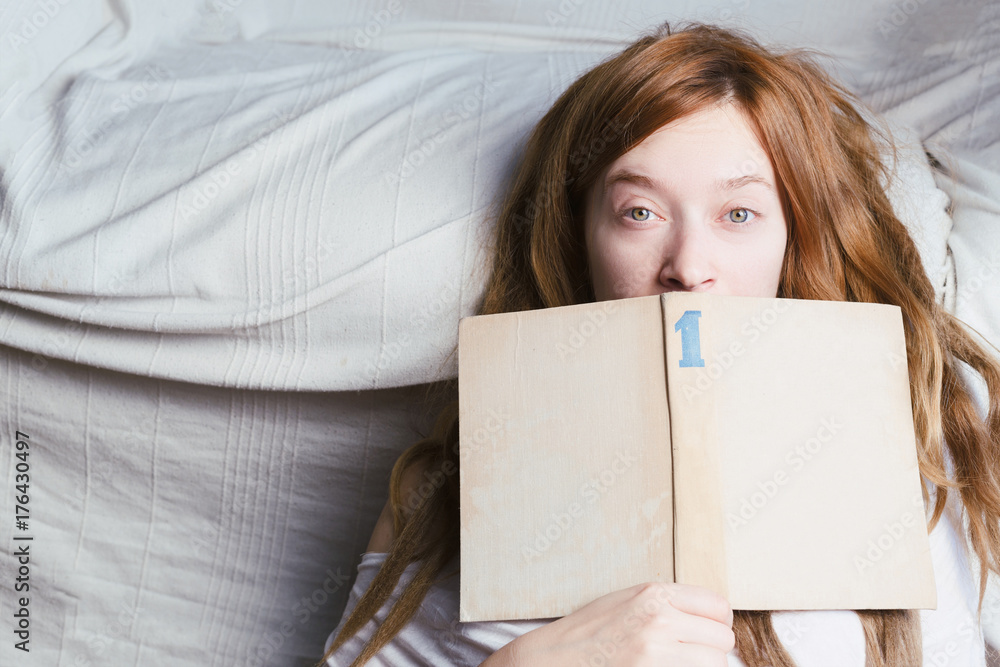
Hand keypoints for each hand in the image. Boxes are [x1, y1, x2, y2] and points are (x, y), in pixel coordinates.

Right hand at [482, 582, 733, 665]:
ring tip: (678, 664)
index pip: (719, 607)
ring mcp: (657, 656)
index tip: (706, 633)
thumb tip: (709, 614)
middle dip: (710, 649)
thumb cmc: (586, 633)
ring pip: (714, 664)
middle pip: (722, 640)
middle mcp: (660, 622)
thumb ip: (665, 603)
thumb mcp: (624, 601)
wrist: (551, 661)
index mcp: (654, 595)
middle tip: (689, 655)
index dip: (716, 623)